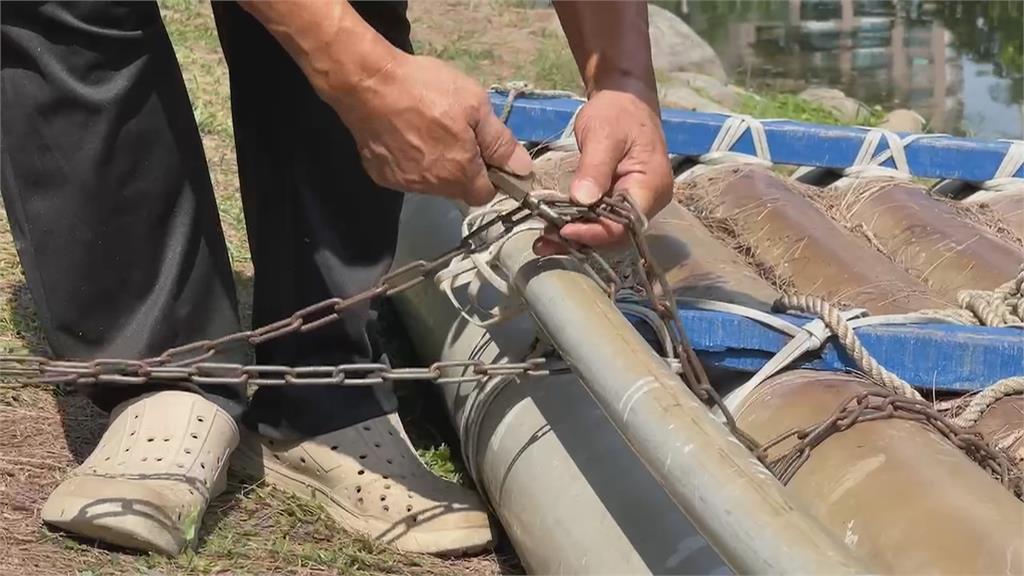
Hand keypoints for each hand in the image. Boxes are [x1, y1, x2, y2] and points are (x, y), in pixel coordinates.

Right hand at [332, 53, 532, 205]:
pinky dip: (409, 161)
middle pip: (457, 189)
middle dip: (463, 169)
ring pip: (431, 183)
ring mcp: (403, 183)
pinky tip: (403, 135)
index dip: (491, 176)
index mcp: (460, 173)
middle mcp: (432, 187)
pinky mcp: (380, 175)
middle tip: (455, 132)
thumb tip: (523, 169)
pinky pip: (405, 175)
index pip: (485, 195)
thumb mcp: (475, 106)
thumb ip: (500, 142)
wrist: (368, 83)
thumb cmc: (427, 90)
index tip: (485, 153)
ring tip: (426, 130)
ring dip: (436, 165)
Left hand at [534, 90, 671, 254]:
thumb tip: (582, 199)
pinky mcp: (618, 199)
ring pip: (604, 229)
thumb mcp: (603, 135)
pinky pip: (600, 218)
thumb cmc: (618, 112)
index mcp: (650, 187)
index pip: (624, 223)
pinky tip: (553, 229)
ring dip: (574, 236)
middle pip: (614, 232)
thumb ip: (594, 168)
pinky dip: (577, 224)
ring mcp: (633, 202)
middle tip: (544, 241)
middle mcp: (647, 201)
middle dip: (579, 238)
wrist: (624, 98)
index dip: (594, 231)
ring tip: (543, 242)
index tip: (562, 228)